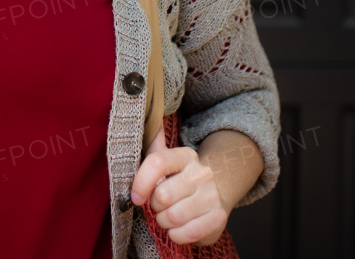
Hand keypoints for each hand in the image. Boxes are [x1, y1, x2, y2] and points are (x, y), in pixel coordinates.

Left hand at [129, 130, 228, 246]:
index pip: (157, 162)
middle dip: (154, 207)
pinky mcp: (219, 217)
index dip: (141, 182)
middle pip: (163, 195)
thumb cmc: (180, 181)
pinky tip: (178, 228)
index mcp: (185, 156)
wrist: (215, 195)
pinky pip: (186, 233)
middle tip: (158, 207)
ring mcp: (212, 195)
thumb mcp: (167, 164)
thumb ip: (153, 147)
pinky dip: (176, 235)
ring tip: (168, 217)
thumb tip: (145, 118)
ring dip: (164, 222)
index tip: (135, 197)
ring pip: (173, 216)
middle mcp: (201, 173)